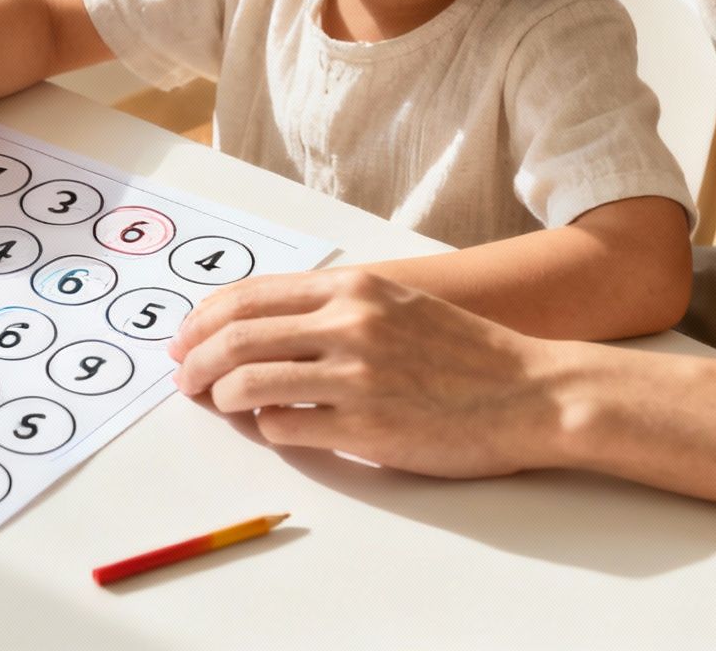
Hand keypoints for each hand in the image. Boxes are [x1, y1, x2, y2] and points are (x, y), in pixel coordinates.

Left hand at [168, 266, 568, 478]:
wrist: (532, 393)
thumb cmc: (466, 352)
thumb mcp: (398, 304)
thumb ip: (336, 307)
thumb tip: (265, 326)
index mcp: (354, 288)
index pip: (250, 296)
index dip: (204, 319)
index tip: (184, 338)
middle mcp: (350, 324)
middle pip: (237, 337)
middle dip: (196, 359)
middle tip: (183, 378)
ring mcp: (356, 377)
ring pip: (249, 383)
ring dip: (222, 396)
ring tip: (220, 405)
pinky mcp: (366, 427)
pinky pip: (286, 427)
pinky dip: (267, 427)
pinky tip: (274, 427)